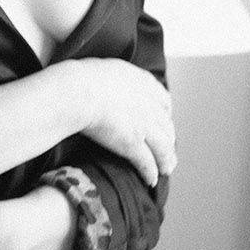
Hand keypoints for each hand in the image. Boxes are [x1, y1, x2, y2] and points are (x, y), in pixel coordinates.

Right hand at [65, 58, 176, 186]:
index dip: (165, 114)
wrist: (79, 91)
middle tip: (169, 150)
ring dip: (166, 161)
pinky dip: (150, 173)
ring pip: (163, 148)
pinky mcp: (133, 144)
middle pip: (167, 127)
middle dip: (169, 140)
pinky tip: (151, 180)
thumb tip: (113, 81)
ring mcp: (143, 125)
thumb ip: (120, 78)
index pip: (164, 100)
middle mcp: (149, 104)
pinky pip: (147, 163)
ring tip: (166, 170)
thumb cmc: (84, 78)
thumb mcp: (110, 69)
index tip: (164, 120)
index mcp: (144, 83)